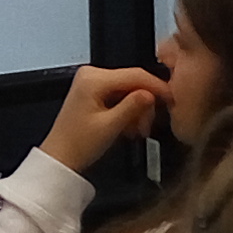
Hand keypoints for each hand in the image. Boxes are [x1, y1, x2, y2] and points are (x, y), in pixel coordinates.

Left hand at [39, 64, 170, 170]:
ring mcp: (92, 82)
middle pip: (133, 82)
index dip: (157, 87)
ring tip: (136, 130)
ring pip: (129, 90)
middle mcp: (91, 75)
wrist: (60, 157)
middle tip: (147, 126)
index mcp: (93, 79)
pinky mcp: (94, 92)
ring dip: (138, 111)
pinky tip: (128, 127)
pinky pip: (120, 96)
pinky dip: (128, 111)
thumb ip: (133, 107)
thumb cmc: (77, 144)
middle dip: (145, 105)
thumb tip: (152, 94)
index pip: (135, 75)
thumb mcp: (110, 126)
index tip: (172, 98)